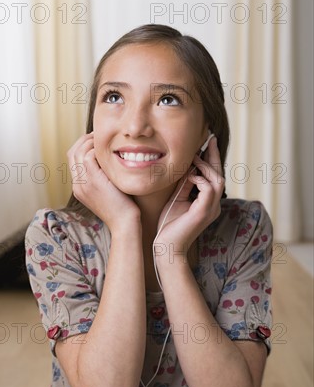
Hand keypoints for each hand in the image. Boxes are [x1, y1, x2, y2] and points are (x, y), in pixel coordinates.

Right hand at [67, 133, 140, 229]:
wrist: (124, 224)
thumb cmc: (123, 209)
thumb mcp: (110, 191)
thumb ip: (105, 177)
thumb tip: (111, 161)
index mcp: (79, 188)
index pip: (73, 160)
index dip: (82, 147)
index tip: (96, 142)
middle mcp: (77, 185)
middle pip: (71, 153)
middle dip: (84, 140)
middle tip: (98, 135)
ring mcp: (82, 183)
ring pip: (77, 151)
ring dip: (90, 141)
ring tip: (103, 139)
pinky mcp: (92, 180)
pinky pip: (87, 156)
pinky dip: (96, 149)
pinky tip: (109, 149)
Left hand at [156, 136, 224, 255]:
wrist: (166, 247)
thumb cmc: (169, 226)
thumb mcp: (177, 199)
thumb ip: (184, 185)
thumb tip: (187, 167)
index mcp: (208, 203)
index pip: (213, 178)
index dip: (212, 160)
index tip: (208, 143)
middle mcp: (214, 205)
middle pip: (220, 175)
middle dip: (214, 156)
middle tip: (210, 139)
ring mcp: (211, 209)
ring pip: (217, 180)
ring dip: (205, 166)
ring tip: (194, 158)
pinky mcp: (204, 212)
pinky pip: (208, 188)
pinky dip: (199, 179)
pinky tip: (188, 176)